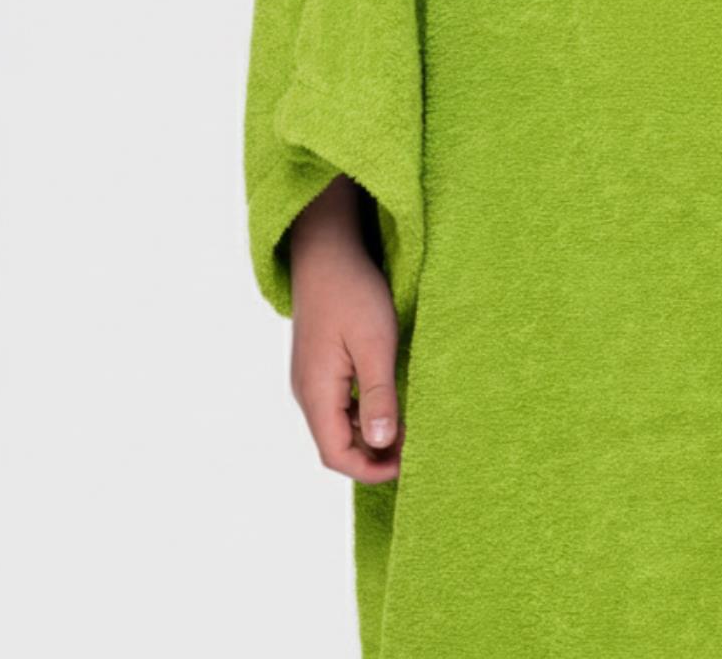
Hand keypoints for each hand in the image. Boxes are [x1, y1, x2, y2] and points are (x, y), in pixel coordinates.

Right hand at [289, 177, 405, 482]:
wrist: (327, 252)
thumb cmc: (353, 293)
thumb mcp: (375, 344)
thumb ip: (378, 396)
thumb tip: (381, 444)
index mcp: (316, 393)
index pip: (335, 454)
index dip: (370, 469)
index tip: (406, 464)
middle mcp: (307, 392)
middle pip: (336, 443)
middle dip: (373, 454)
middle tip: (414, 446)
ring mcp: (311, 378)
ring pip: (339, 424)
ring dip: (370, 433)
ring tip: (407, 426)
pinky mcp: (319, 365)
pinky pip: (339, 403)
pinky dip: (364, 413)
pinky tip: (389, 401)